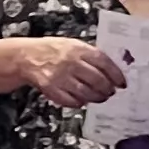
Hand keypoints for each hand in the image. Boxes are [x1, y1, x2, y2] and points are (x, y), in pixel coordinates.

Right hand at [12, 34, 127, 108]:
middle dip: (108, 89)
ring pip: (86, 93)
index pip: (104, 62)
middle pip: (97, 80)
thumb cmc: (53, 50)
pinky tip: (83, 101)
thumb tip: (112, 70)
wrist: (27, 57)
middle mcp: (70, 62)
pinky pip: (71, 101)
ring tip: (100, 98)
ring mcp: (60, 77)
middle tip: (111, 92)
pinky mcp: (51, 89)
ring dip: (97, 98)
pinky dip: (80, 103)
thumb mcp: (72, 45)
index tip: (122, 83)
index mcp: (78, 49)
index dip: (116, 75)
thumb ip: (90, 55)